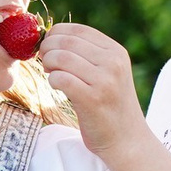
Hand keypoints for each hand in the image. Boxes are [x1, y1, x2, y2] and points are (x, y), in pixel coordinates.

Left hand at [36, 23, 151, 156]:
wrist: (127, 140)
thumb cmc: (110, 107)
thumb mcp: (109, 73)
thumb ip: (88, 55)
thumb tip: (52, 39)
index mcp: (116, 52)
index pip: (78, 30)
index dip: (56, 33)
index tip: (48, 45)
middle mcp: (113, 63)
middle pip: (67, 42)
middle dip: (48, 48)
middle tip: (44, 60)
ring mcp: (104, 81)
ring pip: (61, 58)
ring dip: (48, 64)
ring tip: (51, 73)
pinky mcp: (92, 99)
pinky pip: (61, 79)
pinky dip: (53, 81)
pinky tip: (57, 87)